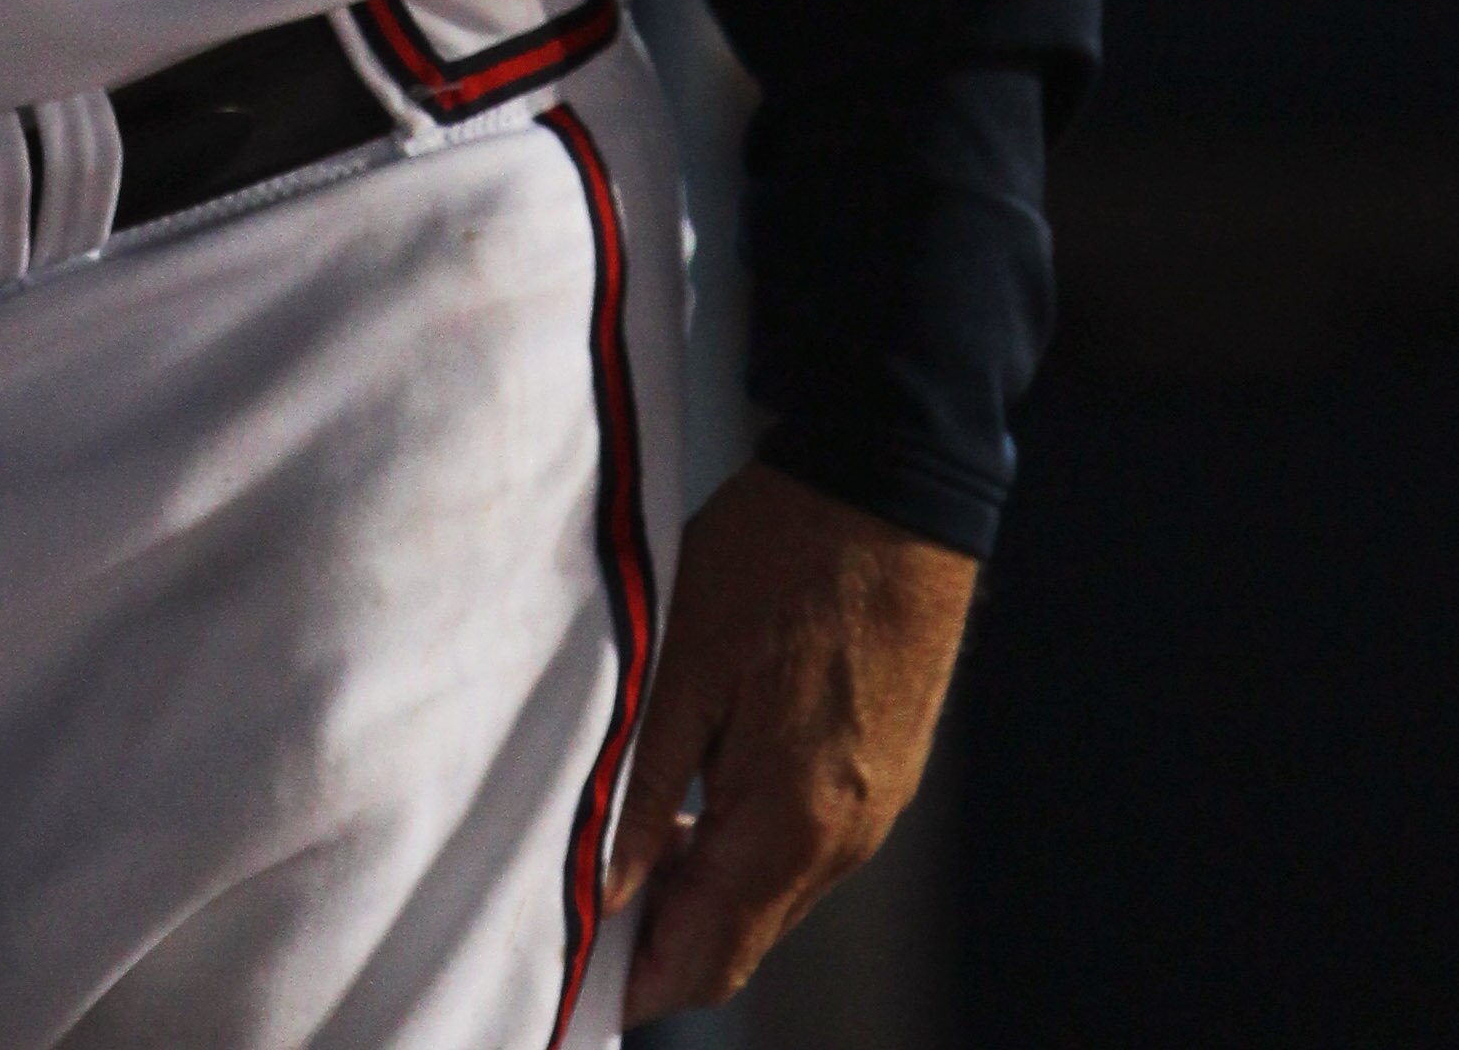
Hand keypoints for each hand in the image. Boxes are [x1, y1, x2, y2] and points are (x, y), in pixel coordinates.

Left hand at [608, 458, 975, 1022]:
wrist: (893, 483)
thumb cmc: (780, 554)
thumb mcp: (687, 660)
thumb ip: (643, 788)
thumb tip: (602, 890)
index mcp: (791, 820)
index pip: (709, 957)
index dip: (637, 982)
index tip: (573, 975)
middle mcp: (844, 838)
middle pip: (743, 939)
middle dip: (663, 938)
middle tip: (581, 896)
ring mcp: (874, 809)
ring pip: (774, 895)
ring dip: (703, 889)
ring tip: (628, 836)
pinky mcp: (885, 773)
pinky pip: (806, 847)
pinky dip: (745, 847)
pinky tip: (695, 794)